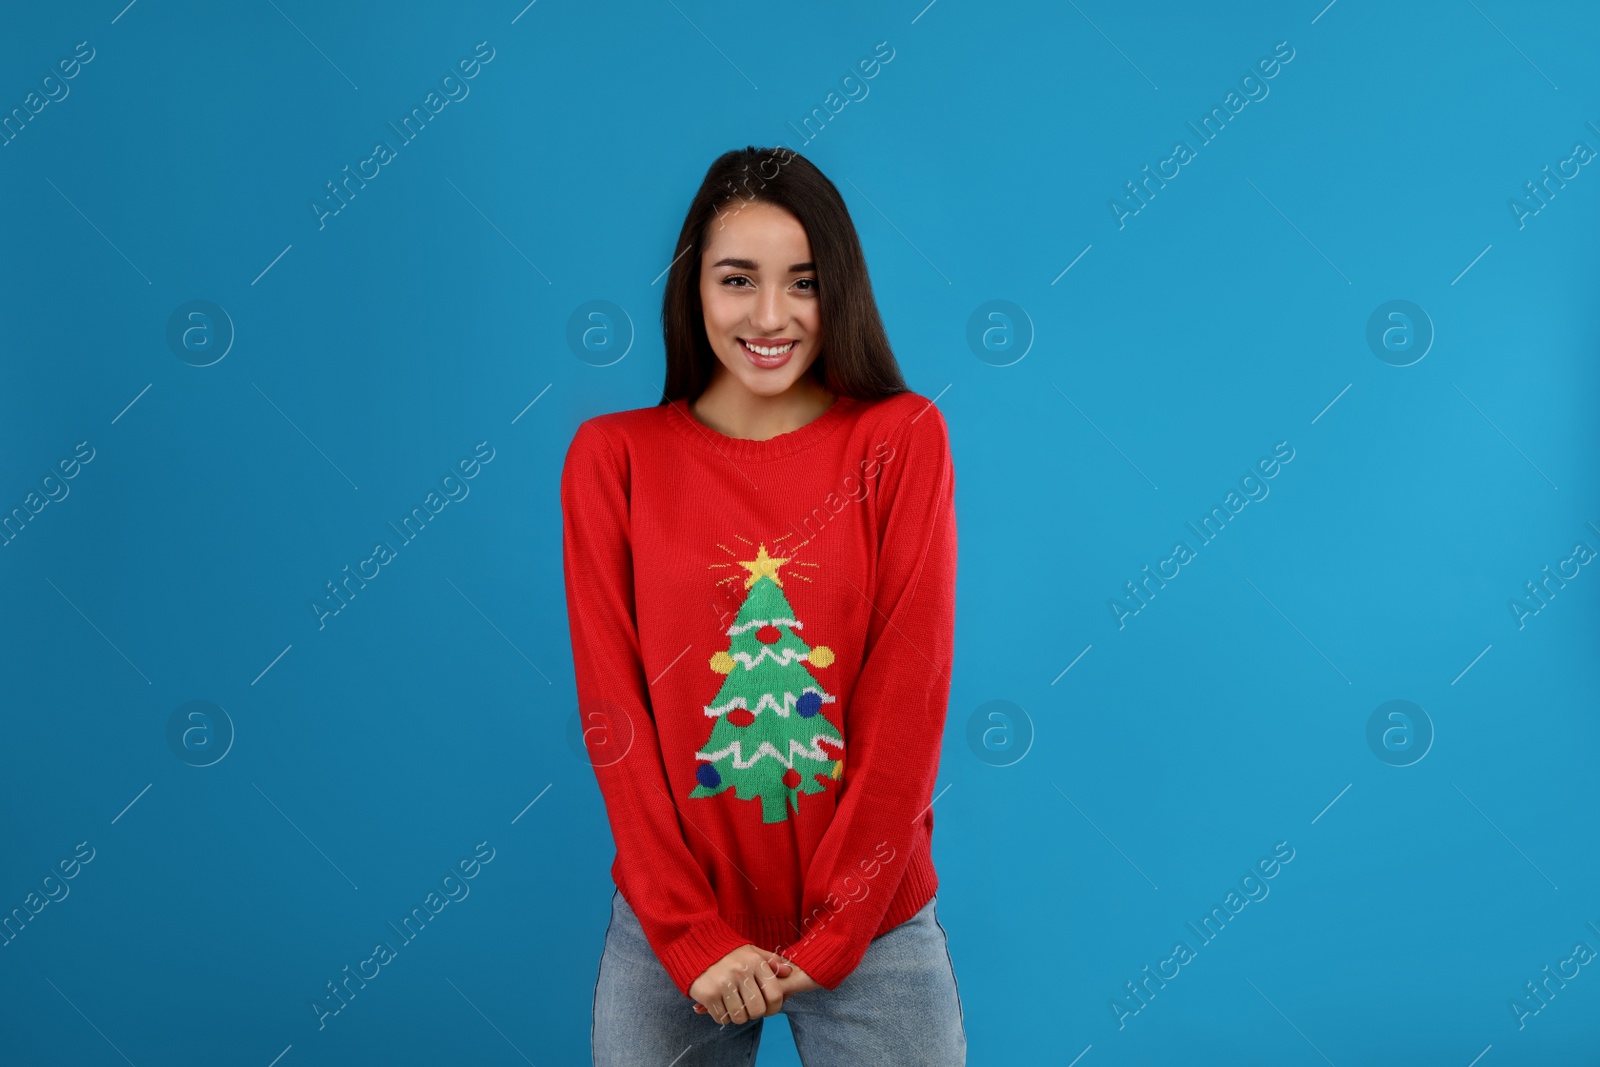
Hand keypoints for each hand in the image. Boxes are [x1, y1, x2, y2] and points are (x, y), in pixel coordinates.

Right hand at [692, 955, 822, 1016]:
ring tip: (733, 1004)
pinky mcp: (708, 994)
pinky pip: (722, 1018)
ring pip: (739, 1017)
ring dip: (737, 1016)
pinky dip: (722, 1016)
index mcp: (755, 962)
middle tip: (748, 1007)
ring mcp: (723, 984)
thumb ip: (771, 961)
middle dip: (754, 1013)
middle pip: (757, 1010)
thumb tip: (788, 971)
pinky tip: (720, 1004)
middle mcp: (740, 972)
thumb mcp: (751, 951)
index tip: (768, 1008)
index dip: (774, 1008)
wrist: (695, 947)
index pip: (774, 995)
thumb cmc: (727, 953)